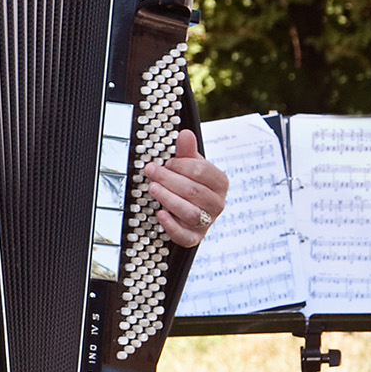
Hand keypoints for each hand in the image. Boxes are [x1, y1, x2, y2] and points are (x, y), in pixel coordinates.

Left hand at [146, 129, 228, 247]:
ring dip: (169, 199)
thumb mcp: (189, 167)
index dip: (182, 165)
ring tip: (152, 188)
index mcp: (219, 183)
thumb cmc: (189, 185)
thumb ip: (187, 152)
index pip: (203, 171)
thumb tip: (185, 133)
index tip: (167, 162)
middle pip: (194, 191)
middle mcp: (217, 203)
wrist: (187, 212)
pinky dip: (171, 226)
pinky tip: (160, 214)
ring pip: (190, 212)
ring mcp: (206, 222)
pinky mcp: (194, 238)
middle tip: (151, 171)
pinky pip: (185, 235)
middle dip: (169, 179)